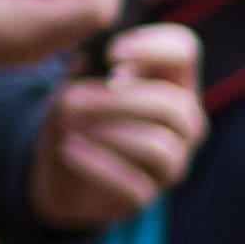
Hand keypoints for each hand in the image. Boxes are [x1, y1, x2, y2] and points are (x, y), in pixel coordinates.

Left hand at [26, 24, 205, 230]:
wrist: (60, 169)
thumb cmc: (77, 113)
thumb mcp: (77, 80)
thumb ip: (89, 64)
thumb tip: (95, 50)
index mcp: (171, 81)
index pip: (184, 50)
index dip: (155, 47)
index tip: (112, 53)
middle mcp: (183, 123)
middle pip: (172, 105)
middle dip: (117, 100)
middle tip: (70, 98)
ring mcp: (171, 164)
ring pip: (158, 146)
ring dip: (107, 132)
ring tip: (67, 123)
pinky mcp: (146, 197)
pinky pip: (133, 184)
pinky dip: (97, 164)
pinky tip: (68, 149)